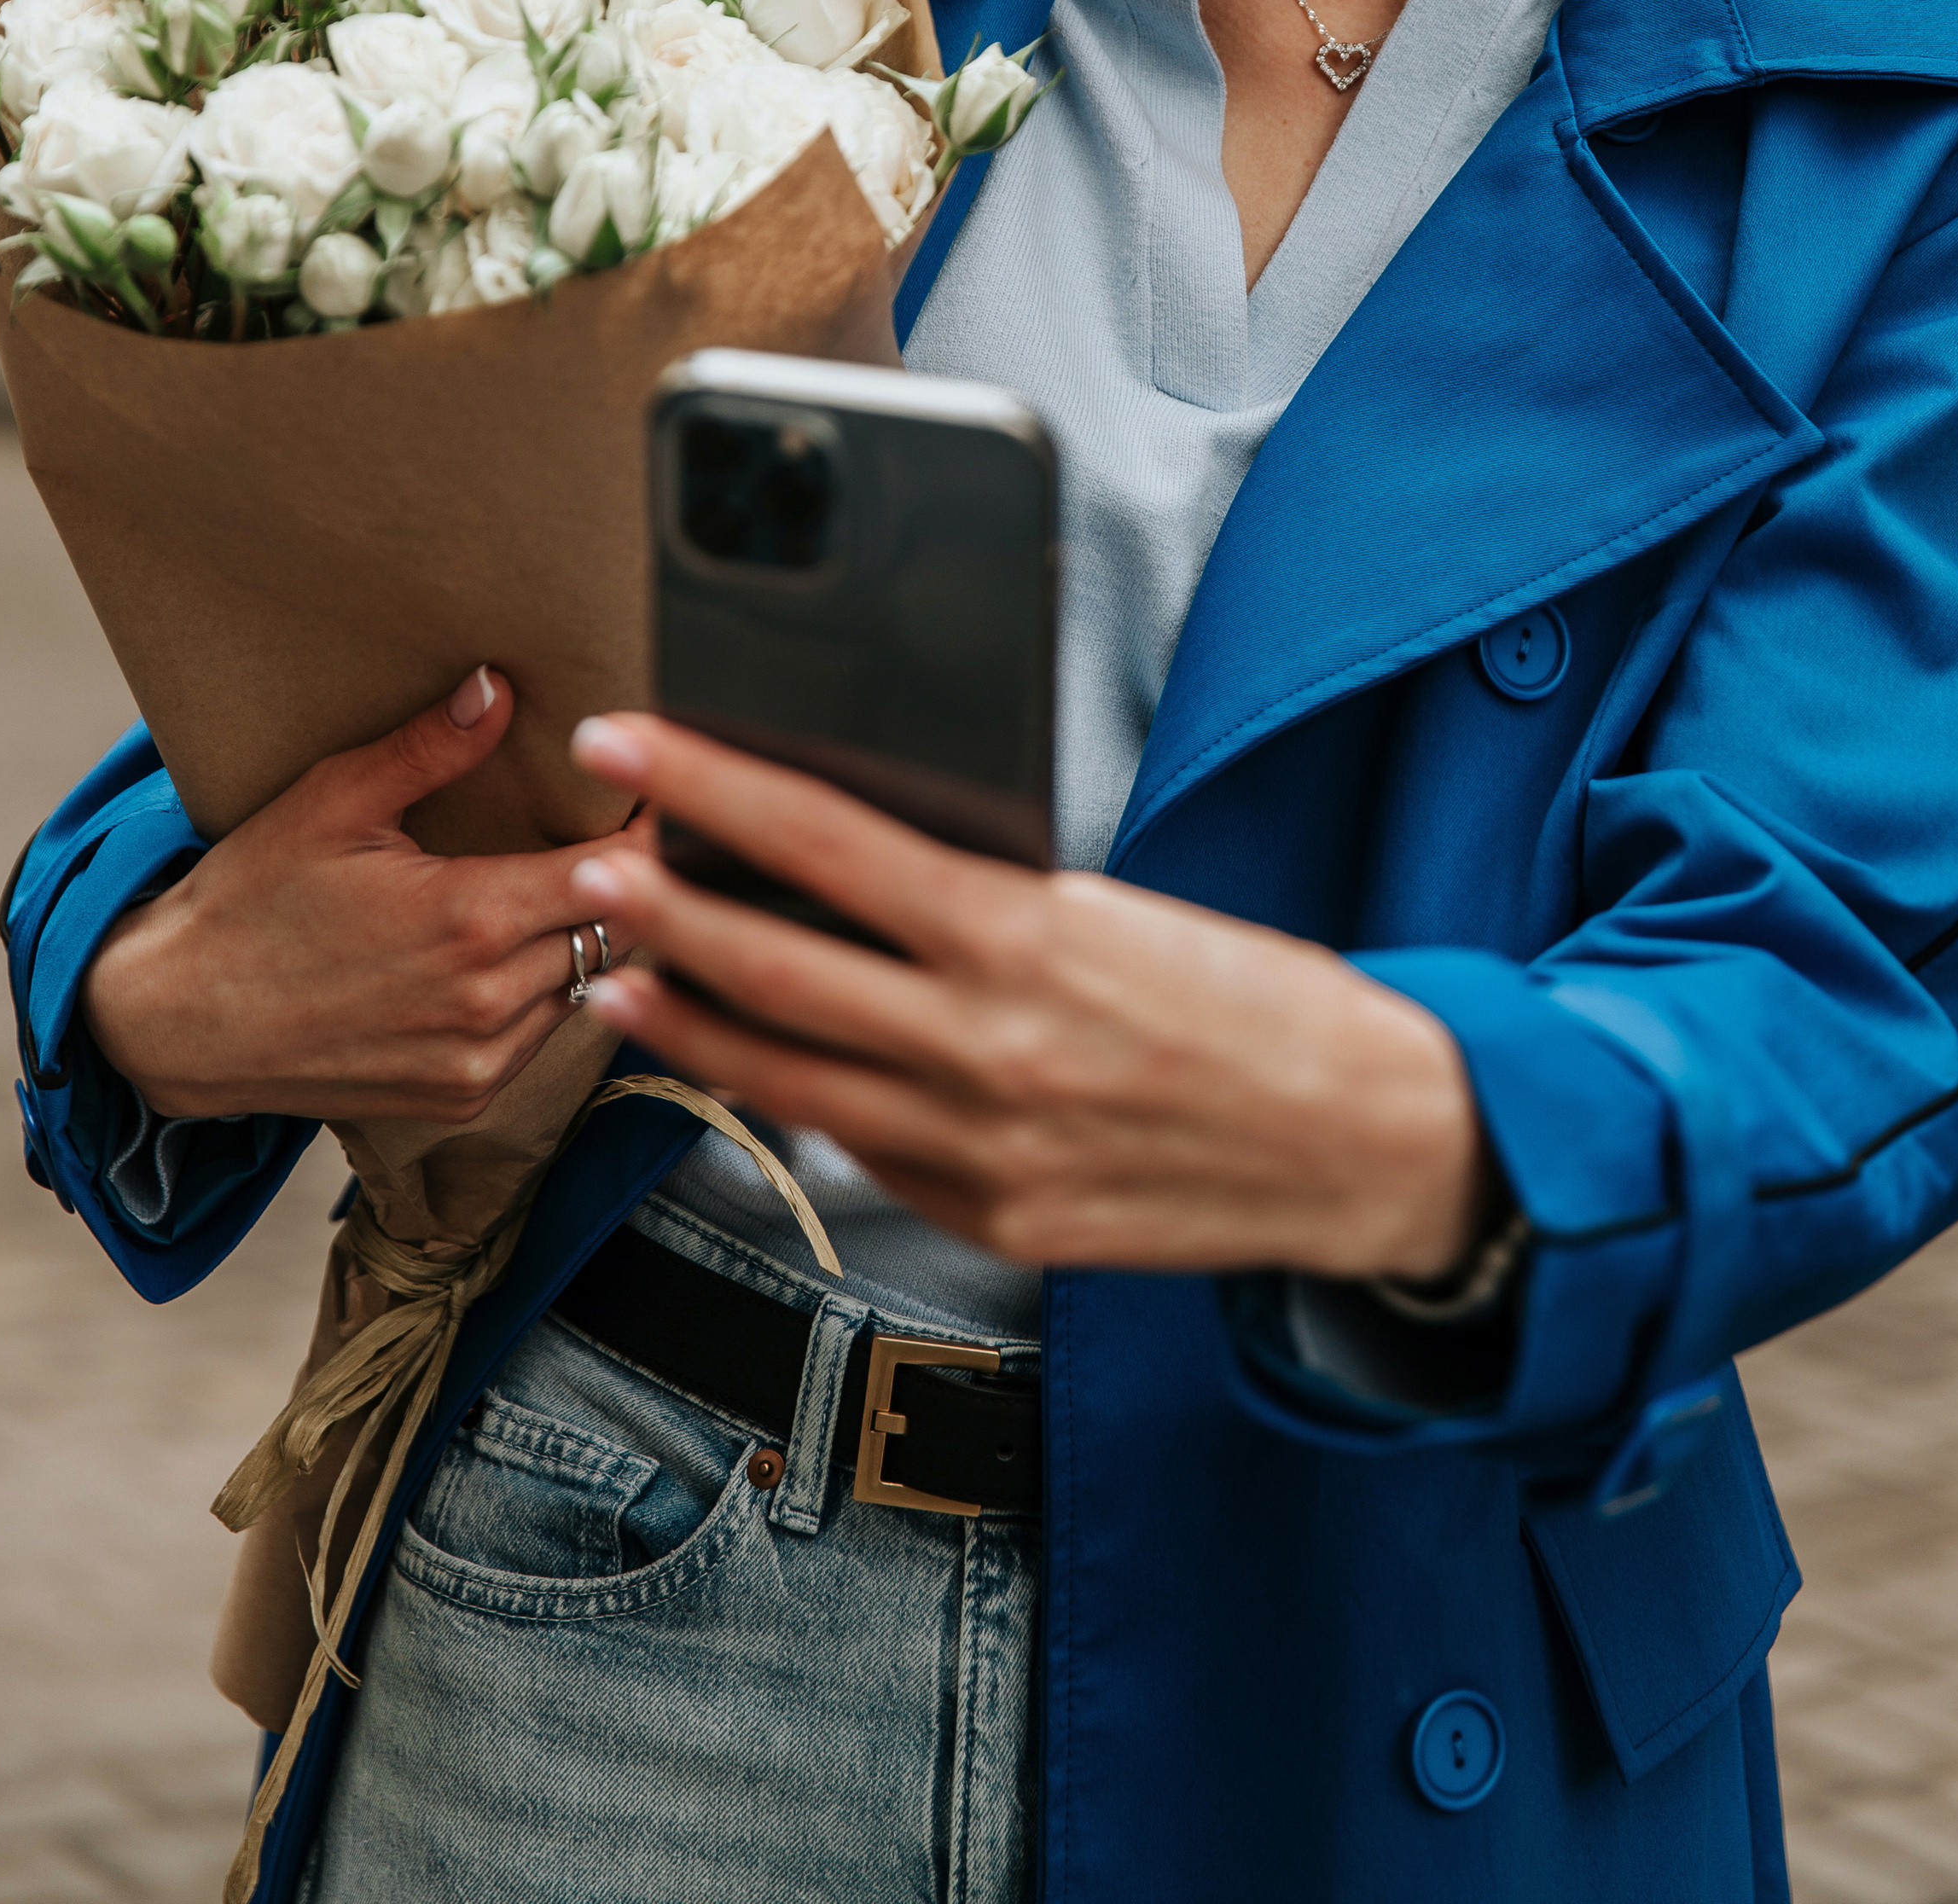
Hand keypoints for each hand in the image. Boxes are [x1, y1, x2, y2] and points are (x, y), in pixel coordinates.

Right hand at [81, 673, 635, 1124]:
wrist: (178, 1023)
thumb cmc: (250, 903)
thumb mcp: (332, 803)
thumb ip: (429, 747)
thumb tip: (500, 686)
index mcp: (471, 921)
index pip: (615, 874)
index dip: (643, 833)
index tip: (648, 798)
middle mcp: (489, 1003)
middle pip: (615, 933)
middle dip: (626, 882)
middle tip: (619, 834)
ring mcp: (479, 1063)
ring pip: (585, 988)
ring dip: (587, 940)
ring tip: (569, 888)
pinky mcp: (462, 1100)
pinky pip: (542, 1038)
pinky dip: (544, 994)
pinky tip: (514, 953)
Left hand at [566, 714, 1486, 1283]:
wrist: (1375, 1145)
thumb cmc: (1267, 1004)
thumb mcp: (1124, 913)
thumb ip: (993, 904)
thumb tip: (869, 873)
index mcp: (1027, 939)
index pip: (825, 843)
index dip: (710, 787)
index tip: (632, 741)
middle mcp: (987, 1047)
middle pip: (773, 965)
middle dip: (657, 905)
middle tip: (582, 860)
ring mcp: (983, 1146)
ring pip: (787, 1073)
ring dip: (688, 1015)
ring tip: (612, 970)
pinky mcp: (998, 1216)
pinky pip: (863, 1146)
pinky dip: (794, 1095)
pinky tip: (746, 1061)